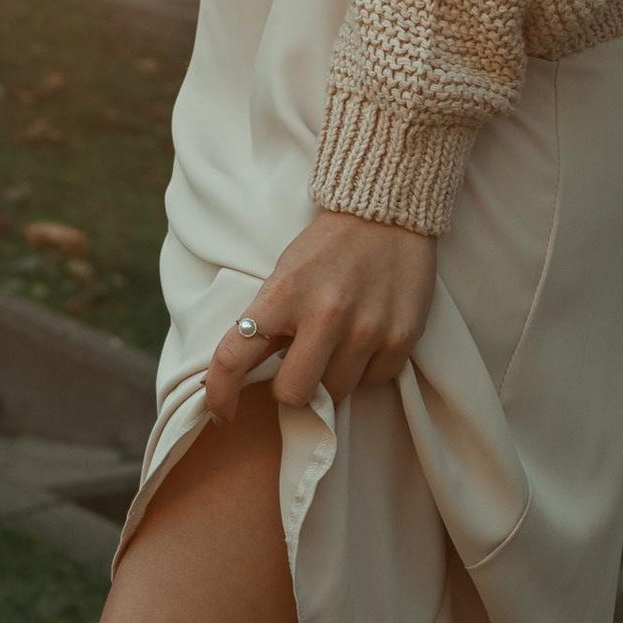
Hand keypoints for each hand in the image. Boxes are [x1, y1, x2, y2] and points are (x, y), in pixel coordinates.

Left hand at [202, 208, 435, 420]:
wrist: (389, 210)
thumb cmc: (329, 246)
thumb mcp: (285, 274)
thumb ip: (269, 322)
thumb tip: (249, 377)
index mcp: (285, 294)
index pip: (235, 357)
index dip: (220, 394)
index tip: (222, 412)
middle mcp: (326, 314)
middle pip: (293, 394)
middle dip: (291, 388)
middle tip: (300, 365)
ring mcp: (367, 329)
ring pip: (336, 393)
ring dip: (332, 376)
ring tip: (341, 339)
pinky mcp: (402, 337)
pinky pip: (374, 380)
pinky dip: (367, 368)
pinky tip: (368, 334)